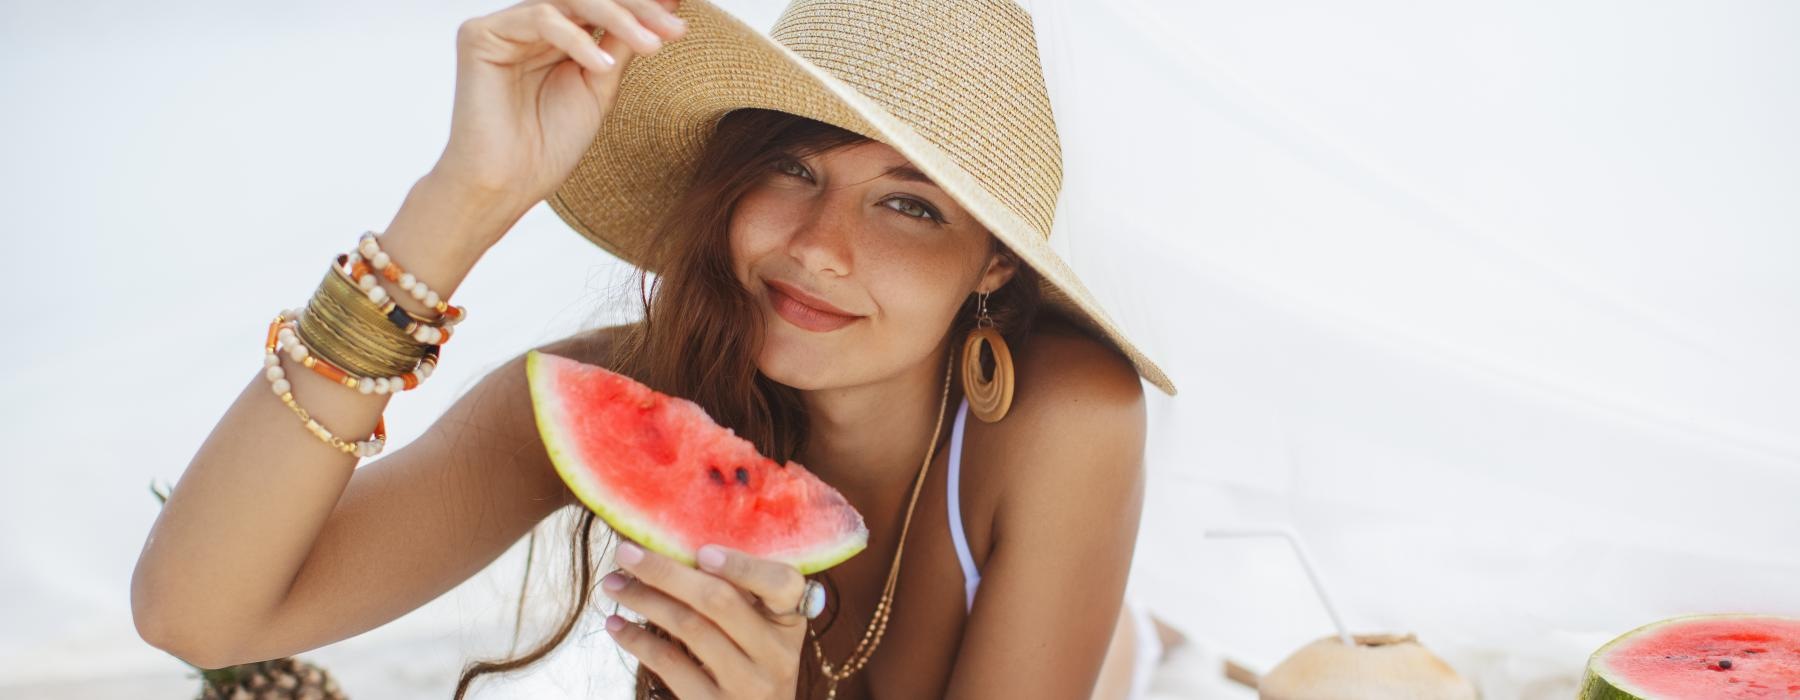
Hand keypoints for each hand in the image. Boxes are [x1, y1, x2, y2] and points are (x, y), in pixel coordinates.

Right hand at [429, 0, 689, 249]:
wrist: (507, 184)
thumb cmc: (549, 144)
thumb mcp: (600, 87)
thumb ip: (622, 44)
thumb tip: (665, 7)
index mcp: (559, 34)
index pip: (604, 5)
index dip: (643, 8)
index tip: (682, 19)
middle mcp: (531, 24)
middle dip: (638, 8)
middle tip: (675, 27)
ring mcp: (505, 27)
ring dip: (618, 17)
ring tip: (652, 46)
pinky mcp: (480, 35)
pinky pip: (539, 18)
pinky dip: (576, 40)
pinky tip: (603, 65)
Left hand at [604, 540, 809, 698]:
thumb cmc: (748, 665)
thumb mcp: (761, 633)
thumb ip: (739, 595)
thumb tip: (675, 545)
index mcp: (790, 623)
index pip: (782, 584)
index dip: (743, 565)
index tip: (701, 550)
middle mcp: (776, 655)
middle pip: (719, 600)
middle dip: (666, 571)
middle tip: (626, 552)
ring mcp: (748, 685)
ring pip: (689, 627)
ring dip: (644, 600)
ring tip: (613, 585)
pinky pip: (670, 664)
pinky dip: (637, 639)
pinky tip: (616, 625)